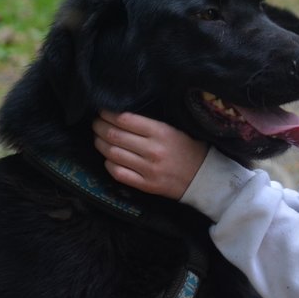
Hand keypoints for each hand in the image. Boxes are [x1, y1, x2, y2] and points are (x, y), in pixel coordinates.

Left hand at [93, 111, 207, 199]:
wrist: (204, 177)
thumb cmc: (189, 148)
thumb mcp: (173, 129)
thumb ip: (150, 124)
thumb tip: (121, 116)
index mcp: (161, 132)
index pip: (125, 119)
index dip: (108, 114)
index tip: (102, 111)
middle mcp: (153, 150)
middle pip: (115, 136)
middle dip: (99, 127)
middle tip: (95, 124)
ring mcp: (148, 169)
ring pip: (113, 154)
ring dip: (100, 144)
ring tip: (98, 138)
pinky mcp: (146, 186)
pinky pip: (119, 174)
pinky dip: (109, 164)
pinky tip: (108, 158)